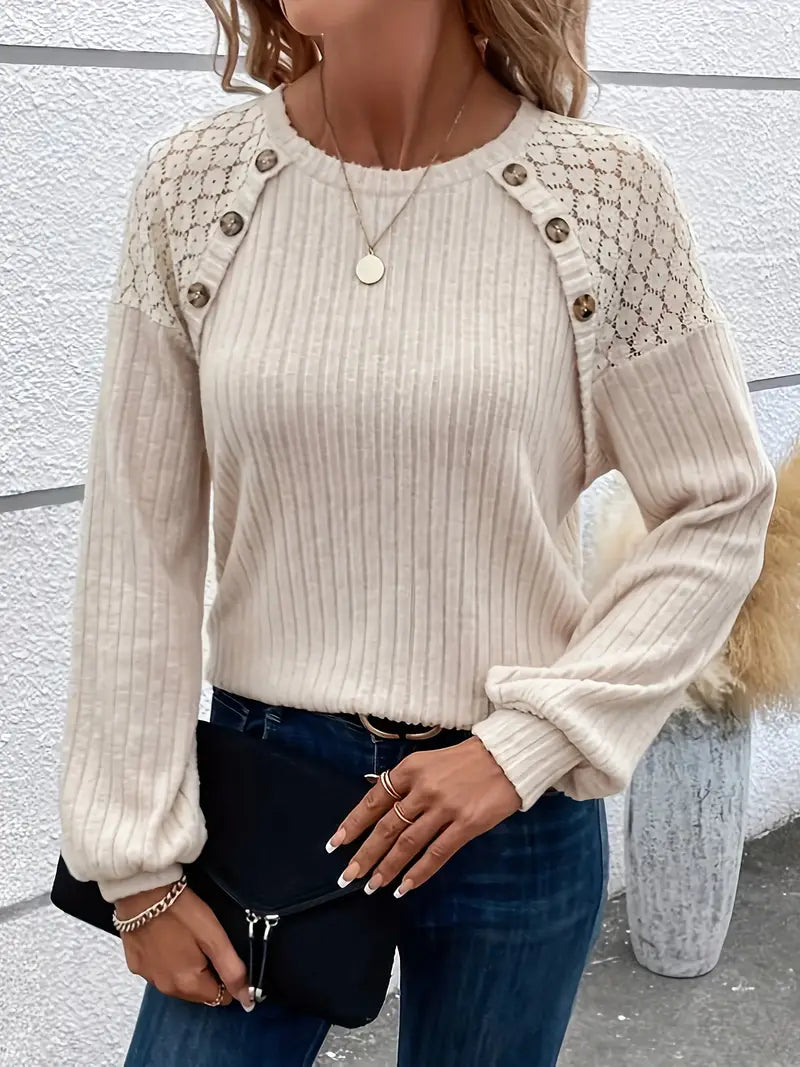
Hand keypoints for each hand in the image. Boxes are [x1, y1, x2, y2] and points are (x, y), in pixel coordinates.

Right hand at [116, 883, 252, 1010]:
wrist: (142, 893)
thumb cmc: (183, 913)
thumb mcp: (214, 939)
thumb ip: (232, 971)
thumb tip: (247, 1000)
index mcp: (188, 985)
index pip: (218, 997)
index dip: (225, 977)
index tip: (221, 954)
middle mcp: (166, 989)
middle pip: (197, 991)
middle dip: (206, 973)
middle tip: (205, 943)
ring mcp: (148, 977)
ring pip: (177, 982)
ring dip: (186, 969)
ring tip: (187, 940)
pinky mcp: (135, 964)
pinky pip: (158, 971)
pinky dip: (167, 962)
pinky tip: (168, 940)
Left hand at [328, 737, 521, 896]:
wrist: (506, 756)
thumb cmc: (467, 760)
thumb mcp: (429, 762)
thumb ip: (407, 784)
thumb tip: (381, 809)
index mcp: (410, 770)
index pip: (373, 800)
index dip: (353, 824)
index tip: (336, 844)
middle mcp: (423, 788)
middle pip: (386, 827)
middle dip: (364, 854)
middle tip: (348, 875)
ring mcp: (444, 807)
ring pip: (407, 844)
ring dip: (387, 867)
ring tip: (373, 885)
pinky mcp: (466, 824)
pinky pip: (437, 853)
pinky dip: (419, 872)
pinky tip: (405, 886)